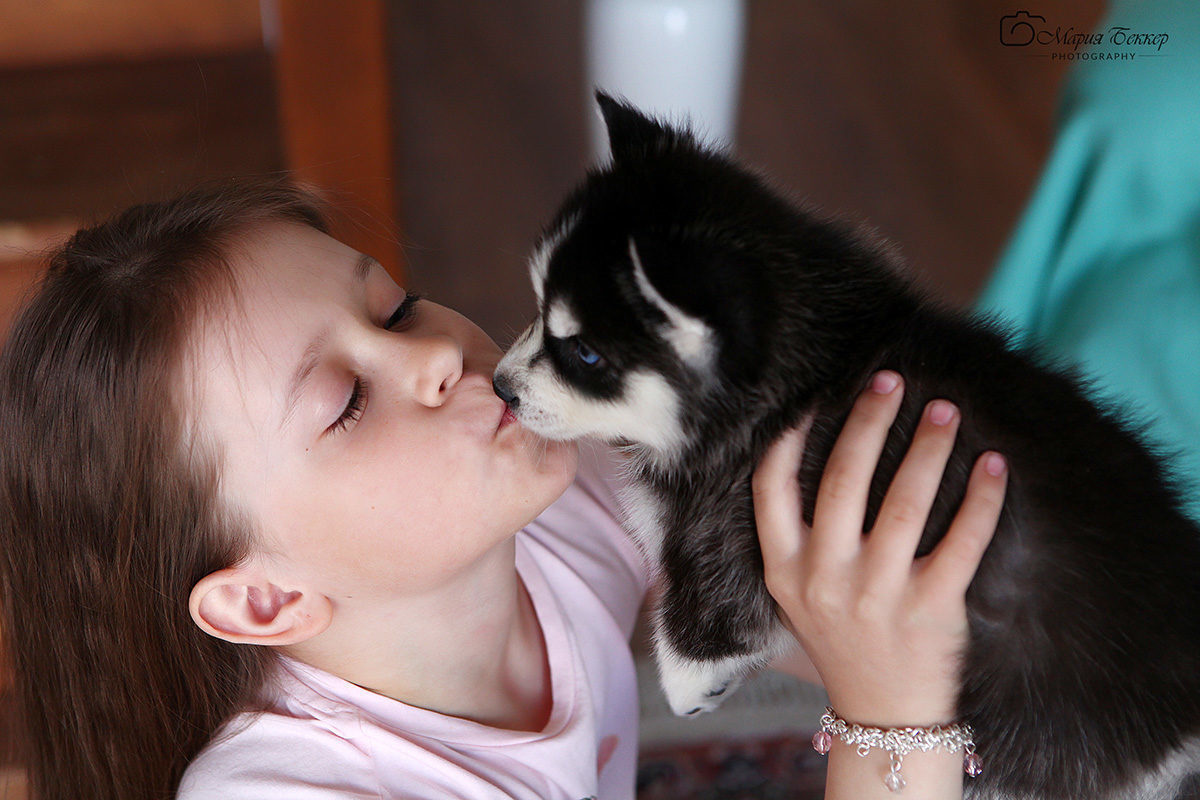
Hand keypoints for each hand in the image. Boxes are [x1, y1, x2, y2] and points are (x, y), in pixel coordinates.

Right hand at [752, 371, 1006, 726]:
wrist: (883, 714)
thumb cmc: (841, 640)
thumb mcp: (796, 594)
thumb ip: (798, 537)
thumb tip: (820, 449)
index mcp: (784, 568)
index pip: (772, 488)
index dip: (790, 435)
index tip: (817, 394)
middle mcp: (824, 577)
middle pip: (841, 480)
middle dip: (868, 421)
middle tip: (892, 380)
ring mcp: (876, 595)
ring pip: (902, 504)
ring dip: (927, 448)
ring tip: (946, 411)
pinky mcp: (930, 610)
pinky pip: (961, 542)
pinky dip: (982, 500)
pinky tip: (994, 467)